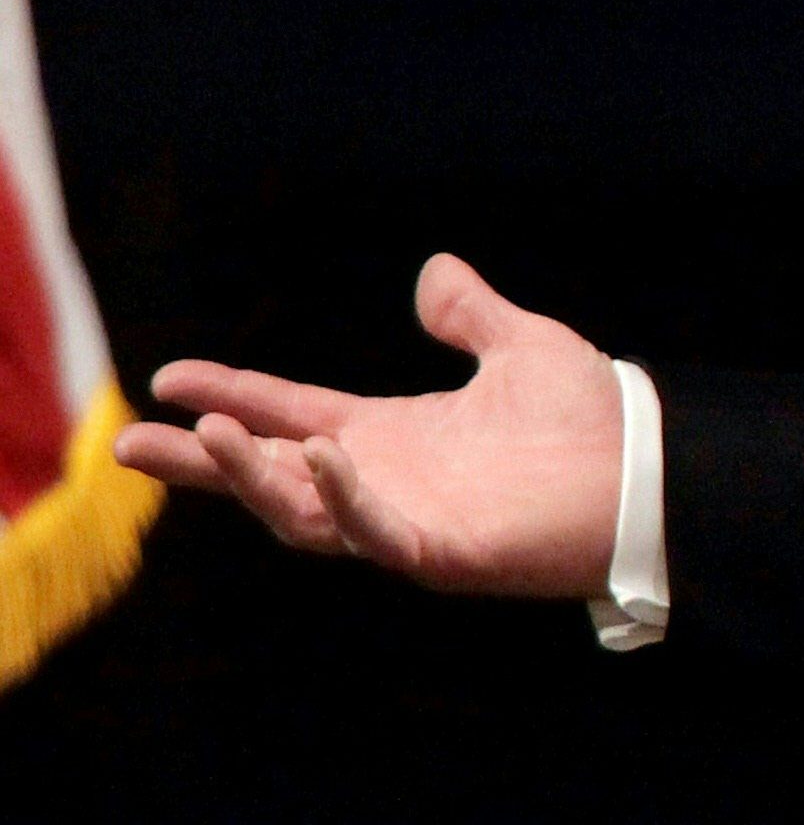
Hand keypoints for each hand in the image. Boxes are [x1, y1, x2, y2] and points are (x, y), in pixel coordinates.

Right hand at [113, 254, 625, 598]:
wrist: (653, 470)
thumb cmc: (593, 421)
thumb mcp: (523, 348)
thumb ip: (470, 316)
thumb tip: (436, 273)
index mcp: (392, 435)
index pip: (290, 413)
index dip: (232, 395)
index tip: (169, 376)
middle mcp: (386, 480)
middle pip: (270, 474)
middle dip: (202, 462)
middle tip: (130, 443)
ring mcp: (409, 520)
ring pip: (304, 513)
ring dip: (255, 477)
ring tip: (210, 434)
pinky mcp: (443, 551)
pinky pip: (376, 532)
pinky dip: (345, 499)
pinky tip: (319, 455)